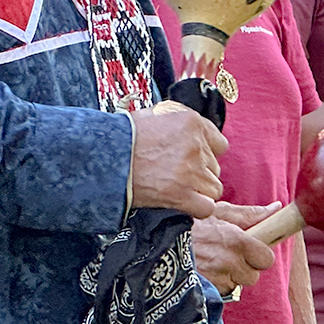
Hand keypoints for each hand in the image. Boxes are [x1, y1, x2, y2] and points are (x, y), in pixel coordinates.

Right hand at [129, 100, 226, 217]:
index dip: (207, 153)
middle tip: (176, 173)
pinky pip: (207, 207)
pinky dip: (197, 209)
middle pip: (215, 168)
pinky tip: (183, 203)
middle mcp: (195, 146)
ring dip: (199, 191)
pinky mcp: (181, 195)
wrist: (103, 158)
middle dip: (199, 172)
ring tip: (178, 188)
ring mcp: (190, 172)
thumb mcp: (154, 114)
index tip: (194, 158)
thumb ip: (178, 120)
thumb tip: (190, 128)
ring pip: (214, 188)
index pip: (220, 144)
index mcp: (191, 122)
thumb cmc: (124, 136)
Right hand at [191, 202, 279, 291]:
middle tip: (227, 255)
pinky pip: (220, 292)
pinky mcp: (205, 291)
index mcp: (236, 240)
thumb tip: (276, 208)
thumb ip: (249, 213)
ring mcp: (217, 279)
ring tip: (211, 262)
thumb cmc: (189, 222)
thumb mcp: (218, 211)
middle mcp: (229, 261)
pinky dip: (215, 284)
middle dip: (243, 268)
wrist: (156, 239)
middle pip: (252, 276)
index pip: (267, 259)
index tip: (249, 250)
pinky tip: (203, 270)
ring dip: (228, 277)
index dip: (259, 255)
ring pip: (236, 285)